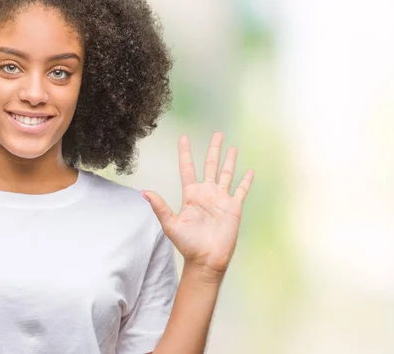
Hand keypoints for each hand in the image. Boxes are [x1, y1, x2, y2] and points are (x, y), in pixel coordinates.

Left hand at [143, 132, 253, 280]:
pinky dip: (245, 181)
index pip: (188, 168)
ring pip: (227, 174)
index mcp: (191, 194)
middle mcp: (206, 193)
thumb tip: (144, 192)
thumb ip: (160, 207)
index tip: (183, 138)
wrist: (206, 260)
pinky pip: (241, 190)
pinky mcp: (233, 208)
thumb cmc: (187, 244)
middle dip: (214, 150)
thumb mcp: (171, 224)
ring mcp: (221, 199)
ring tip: (233, 146)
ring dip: (230, 160)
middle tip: (217, 134)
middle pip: (211, 165)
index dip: (186, 153)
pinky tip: (249, 170)